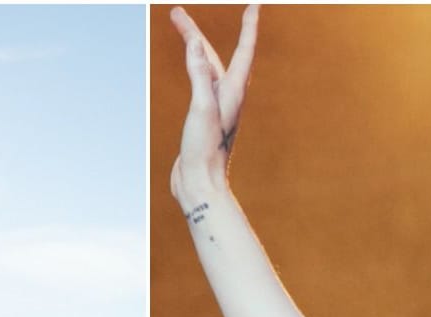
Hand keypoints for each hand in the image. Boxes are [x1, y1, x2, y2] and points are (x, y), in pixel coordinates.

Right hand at [169, 5, 258, 205]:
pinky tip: (190, 67)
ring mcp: (215, 107)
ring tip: (178, 30)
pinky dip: (192, 68)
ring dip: (192, 47)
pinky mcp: (203, 117)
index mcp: (233, 92)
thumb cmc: (205, 150)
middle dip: (194, 32)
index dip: (249, 26)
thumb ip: (199, 75)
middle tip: (175, 13)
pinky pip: (199, 83)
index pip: (244, 50)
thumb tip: (194, 45)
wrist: (201, 185)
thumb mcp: (201, 108)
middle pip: (212, 55)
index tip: (254, 5)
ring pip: (204, 67)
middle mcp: (227, 96)